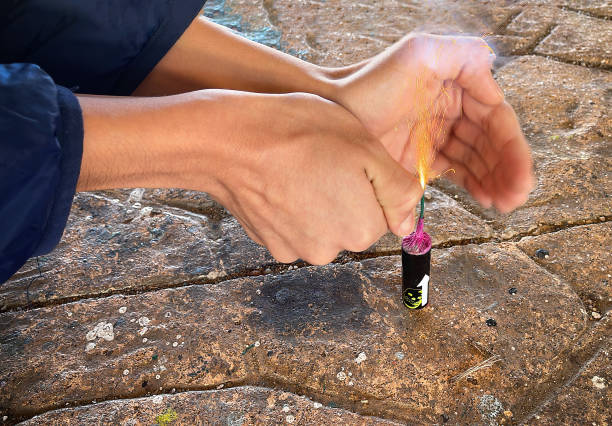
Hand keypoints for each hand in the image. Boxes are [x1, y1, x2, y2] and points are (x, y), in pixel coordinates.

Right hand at [204, 92, 422, 263]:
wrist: (231, 142)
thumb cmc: (299, 134)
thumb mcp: (365, 146)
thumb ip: (398, 189)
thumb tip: (407, 223)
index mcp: (362, 229)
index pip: (384, 212)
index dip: (369, 181)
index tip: (347, 159)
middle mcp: (331, 250)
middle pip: (352, 221)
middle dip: (344, 194)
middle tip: (321, 160)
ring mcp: (297, 250)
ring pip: (323, 225)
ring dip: (317, 201)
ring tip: (298, 169)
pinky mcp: (270, 244)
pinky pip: (294, 227)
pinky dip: (291, 209)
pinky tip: (280, 183)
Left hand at [332, 33, 534, 211]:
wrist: (331, 113)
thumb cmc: (369, 82)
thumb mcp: (418, 54)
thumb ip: (461, 54)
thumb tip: (494, 68)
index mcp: (457, 84)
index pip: (496, 118)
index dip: (512, 148)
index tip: (520, 175)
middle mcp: (451, 110)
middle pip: (491, 143)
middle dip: (507, 171)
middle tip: (514, 198)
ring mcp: (437, 136)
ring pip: (477, 160)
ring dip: (494, 181)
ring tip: (502, 204)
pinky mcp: (420, 159)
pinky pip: (456, 172)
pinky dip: (473, 185)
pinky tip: (484, 198)